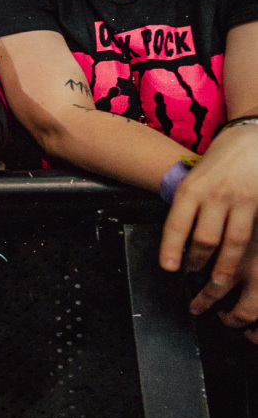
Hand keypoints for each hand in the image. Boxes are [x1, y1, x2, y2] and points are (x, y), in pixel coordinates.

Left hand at [161, 126, 257, 323]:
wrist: (250, 137)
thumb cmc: (219, 161)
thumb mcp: (194, 179)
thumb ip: (188, 206)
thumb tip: (180, 241)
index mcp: (191, 189)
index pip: (176, 225)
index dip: (171, 250)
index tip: (168, 268)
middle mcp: (214, 195)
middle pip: (204, 239)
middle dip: (197, 262)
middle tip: (192, 272)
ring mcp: (241, 199)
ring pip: (232, 242)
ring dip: (224, 266)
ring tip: (218, 279)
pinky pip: (253, 233)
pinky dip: (248, 250)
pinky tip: (245, 260)